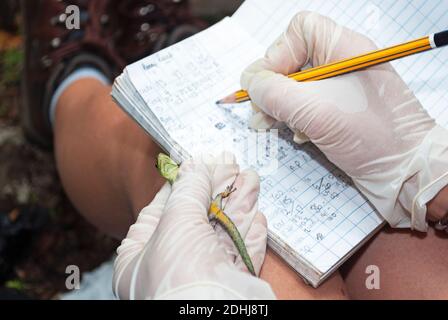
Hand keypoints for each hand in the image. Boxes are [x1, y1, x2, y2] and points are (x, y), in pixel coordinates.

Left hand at [113, 152, 274, 299]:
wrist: (210, 315)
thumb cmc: (178, 272)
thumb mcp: (176, 219)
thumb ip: (188, 189)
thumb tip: (197, 166)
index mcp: (140, 256)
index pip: (159, 211)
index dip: (180, 185)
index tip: (197, 165)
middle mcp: (169, 267)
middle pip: (195, 219)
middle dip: (216, 190)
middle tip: (230, 165)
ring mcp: (200, 277)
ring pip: (222, 233)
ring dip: (238, 205)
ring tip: (249, 178)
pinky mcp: (228, 285)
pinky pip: (240, 254)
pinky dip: (249, 233)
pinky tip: (257, 215)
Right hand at [241, 11, 447, 231]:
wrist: (405, 173)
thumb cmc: (372, 136)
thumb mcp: (315, 110)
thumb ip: (275, 93)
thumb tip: (249, 82)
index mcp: (343, 49)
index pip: (299, 31)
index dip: (277, 53)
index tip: (267, 83)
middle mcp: (340, 64)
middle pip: (292, 60)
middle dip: (272, 86)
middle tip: (260, 112)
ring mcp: (339, 89)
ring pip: (295, 87)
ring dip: (278, 106)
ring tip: (269, 126)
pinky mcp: (337, 112)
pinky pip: (305, 107)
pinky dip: (294, 120)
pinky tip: (299, 136)